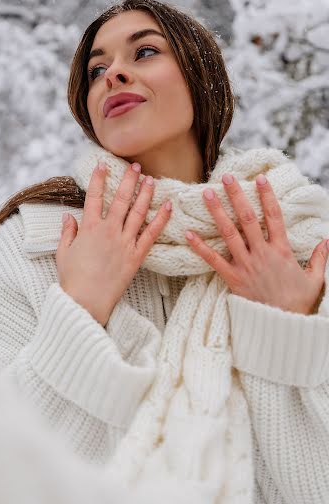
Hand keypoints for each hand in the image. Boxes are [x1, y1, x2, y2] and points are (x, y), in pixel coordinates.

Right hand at [57, 161, 171, 325]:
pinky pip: (151, 234)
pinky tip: (168, 206)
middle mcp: (108, 231)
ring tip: (151, 179)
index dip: (99, 179)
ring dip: (145, 194)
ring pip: (138, 212)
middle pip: (121, 199)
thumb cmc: (72, 279)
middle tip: (135, 166)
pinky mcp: (136, 256)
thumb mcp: (63, 252)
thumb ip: (67, 232)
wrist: (86, 301)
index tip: (103, 164)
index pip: (95, 197)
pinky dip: (161, 219)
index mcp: (89, 228)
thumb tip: (68, 216)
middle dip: (128, 180)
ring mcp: (124, 243)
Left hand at [185, 173, 328, 314]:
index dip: (267, 196)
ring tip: (206, 193)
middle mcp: (262, 253)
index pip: (274, 217)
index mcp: (282, 250)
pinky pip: (214, 260)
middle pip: (248, 219)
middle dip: (236, 196)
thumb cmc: (298, 303)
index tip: (259, 179)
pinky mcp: (233, 278)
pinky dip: (200, 247)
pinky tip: (189, 234)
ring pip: (229, 233)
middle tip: (226, 177)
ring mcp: (246, 265)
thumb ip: (320, 257)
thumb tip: (328, 240)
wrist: (282, 326)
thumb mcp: (314, 279)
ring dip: (217, 212)